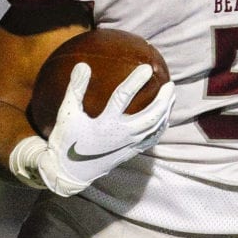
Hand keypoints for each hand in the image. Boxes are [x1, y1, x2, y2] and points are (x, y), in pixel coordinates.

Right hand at [11, 62, 174, 196]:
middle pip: (150, 116)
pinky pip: (152, 139)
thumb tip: (83, 64)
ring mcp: (128, 145)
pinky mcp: (131, 152)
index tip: (146, 68)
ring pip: (155, 128)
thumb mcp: (67, 113)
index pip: (123, 98)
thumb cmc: (66, 140)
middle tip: (171, 84)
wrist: (68, 172)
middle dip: (163, 100)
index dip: (135, 81)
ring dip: (166, 111)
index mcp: (104, 124)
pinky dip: (161, 127)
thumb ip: (75, 89)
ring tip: (171, 96)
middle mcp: (120, 135)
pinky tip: (165, 117)